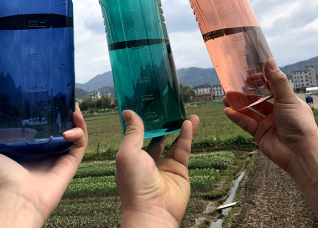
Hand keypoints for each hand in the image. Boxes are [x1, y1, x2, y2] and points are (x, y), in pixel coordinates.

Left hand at [0, 105, 87, 227]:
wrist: (14, 200)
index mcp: (30, 150)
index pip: (45, 128)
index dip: (50, 114)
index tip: (50, 100)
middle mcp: (47, 153)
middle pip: (63, 129)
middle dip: (68, 115)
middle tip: (67, 102)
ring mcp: (60, 158)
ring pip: (76, 135)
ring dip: (78, 122)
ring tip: (75, 110)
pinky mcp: (70, 164)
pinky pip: (81, 145)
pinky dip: (80, 134)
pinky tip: (70, 130)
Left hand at [115, 111, 199, 227]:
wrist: (153, 211)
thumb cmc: (135, 184)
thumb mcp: (128, 152)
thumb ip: (133, 132)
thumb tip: (127, 111)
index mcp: (133, 157)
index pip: (139, 135)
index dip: (144, 122)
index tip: (149, 105)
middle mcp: (149, 161)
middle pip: (158, 137)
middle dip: (163, 123)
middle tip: (169, 108)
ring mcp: (165, 165)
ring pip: (174, 141)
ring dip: (179, 126)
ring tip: (184, 112)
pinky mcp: (180, 169)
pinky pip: (183, 148)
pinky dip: (187, 135)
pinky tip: (189, 122)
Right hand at [224, 58, 317, 172]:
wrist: (301, 153)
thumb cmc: (300, 124)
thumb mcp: (288, 99)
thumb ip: (277, 81)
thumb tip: (270, 61)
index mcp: (286, 101)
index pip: (271, 87)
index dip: (260, 80)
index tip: (249, 76)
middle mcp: (276, 111)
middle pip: (257, 99)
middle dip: (245, 92)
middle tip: (232, 86)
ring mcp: (267, 123)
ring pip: (249, 110)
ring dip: (237, 104)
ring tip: (226, 97)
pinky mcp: (259, 134)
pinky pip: (246, 123)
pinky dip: (236, 117)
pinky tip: (227, 110)